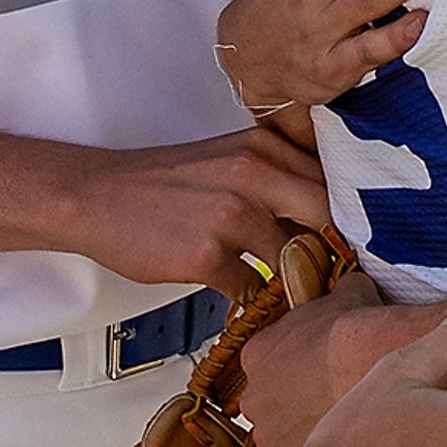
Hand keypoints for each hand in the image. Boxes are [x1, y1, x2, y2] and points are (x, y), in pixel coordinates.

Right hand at [64, 129, 334, 298]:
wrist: (95, 195)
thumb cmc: (164, 182)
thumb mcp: (227, 157)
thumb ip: (276, 176)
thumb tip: (328, 216)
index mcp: (263, 147)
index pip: (331, 182)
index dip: (345, 215)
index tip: (351, 237)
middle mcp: (253, 175)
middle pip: (327, 219)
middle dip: (332, 249)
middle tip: (329, 269)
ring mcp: (231, 216)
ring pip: (294, 260)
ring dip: (293, 280)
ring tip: (285, 289)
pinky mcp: (206, 257)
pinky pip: (254, 291)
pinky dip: (253, 300)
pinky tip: (242, 296)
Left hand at [236, 279, 445, 444]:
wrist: (371, 364)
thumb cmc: (356, 328)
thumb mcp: (344, 294)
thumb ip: (334, 295)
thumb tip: (347, 287)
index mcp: (255, 355)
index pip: (265, 366)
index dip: (292, 369)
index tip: (313, 373)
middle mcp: (253, 397)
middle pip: (269, 405)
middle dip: (292, 406)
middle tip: (327, 401)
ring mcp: (269, 433)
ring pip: (284, 436)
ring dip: (304, 433)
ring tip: (339, 426)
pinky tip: (345, 444)